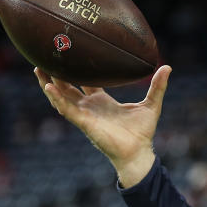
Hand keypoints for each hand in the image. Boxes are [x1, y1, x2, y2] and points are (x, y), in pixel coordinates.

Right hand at [34, 65, 171, 186]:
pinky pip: (67, 110)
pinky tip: (49, 87)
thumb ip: (157, 86)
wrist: (139, 152)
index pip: (85, 82)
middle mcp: (90, 106)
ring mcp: (85, 114)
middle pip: (67, 87)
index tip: (70, 53)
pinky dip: (57, 98)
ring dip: (49, 83)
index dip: (76, 69)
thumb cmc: (142, 132)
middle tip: (46, 55)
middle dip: (55, 73)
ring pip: (61, 97)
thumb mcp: (152, 104)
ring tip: (38, 68)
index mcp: (102, 101)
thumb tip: (167, 66)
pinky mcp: (84, 123)